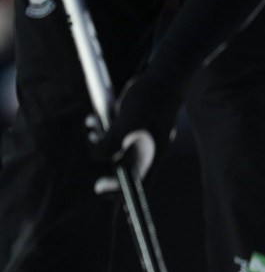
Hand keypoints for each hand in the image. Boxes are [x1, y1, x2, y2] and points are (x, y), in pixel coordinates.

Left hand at [89, 74, 180, 193]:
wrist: (164, 79)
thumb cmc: (150, 100)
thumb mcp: (127, 122)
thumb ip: (111, 142)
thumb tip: (98, 157)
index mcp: (151, 156)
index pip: (136, 185)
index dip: (118, 192)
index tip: (100, 186)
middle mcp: (146, 152)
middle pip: (122, 170)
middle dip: (102, 159)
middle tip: (93, 142)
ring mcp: (141, 141)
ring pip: (116, 152)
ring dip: (99, 141)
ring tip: (92, 126)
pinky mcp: (134, 129)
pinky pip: (115, 137)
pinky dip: (103, 130)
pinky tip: (95, 118)